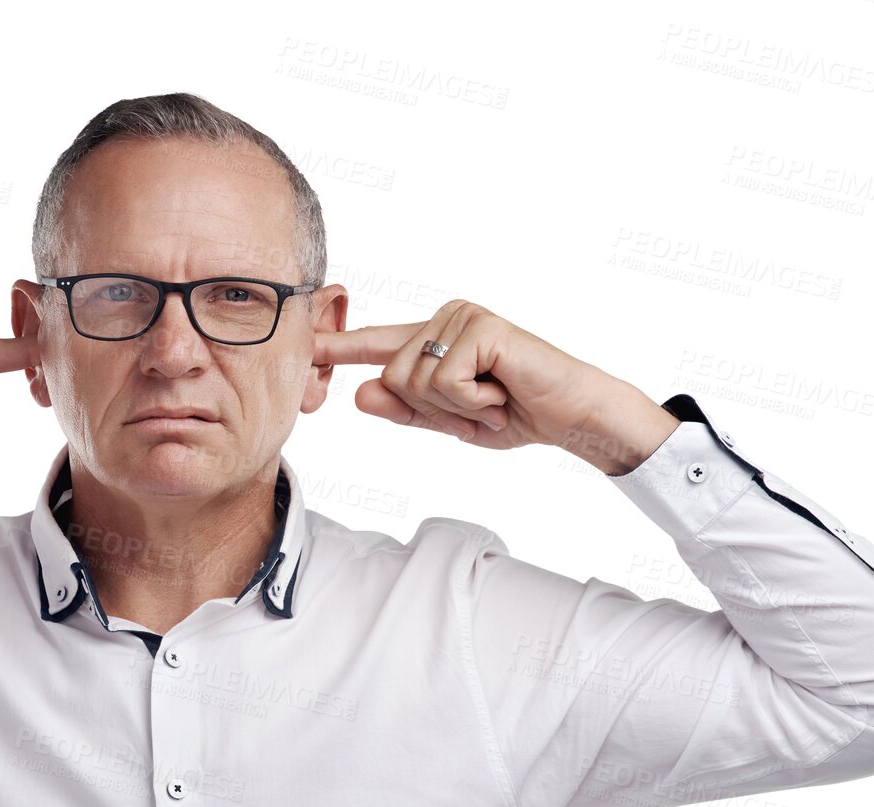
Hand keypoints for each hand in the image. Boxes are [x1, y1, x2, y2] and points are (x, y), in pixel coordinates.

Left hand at [313, 299, 620, 452]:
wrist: (572, 416)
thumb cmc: (516, 415)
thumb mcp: (450, 422)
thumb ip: (405, 410)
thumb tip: (360, 394)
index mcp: (432, 340)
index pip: (374, 344)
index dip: (336, 347)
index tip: (301, 343)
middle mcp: (443, 320)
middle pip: (391, 376)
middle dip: (434, 410)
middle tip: (480, 409)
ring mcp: (461, 317)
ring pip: (413, 380)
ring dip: (456, 408)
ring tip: (494, 400)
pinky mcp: (480, 325)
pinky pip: (443, 380)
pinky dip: (472, 402)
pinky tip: (501, 394)